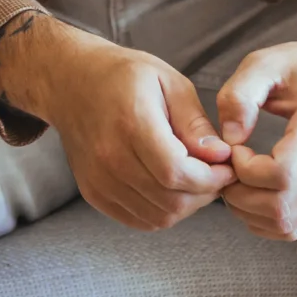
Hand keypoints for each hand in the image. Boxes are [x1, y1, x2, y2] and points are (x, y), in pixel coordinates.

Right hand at [0, 15, 233, 230]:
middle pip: (170, 200)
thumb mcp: (168, 82)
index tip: (227, 167)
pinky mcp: (93, 193)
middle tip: (216, 174)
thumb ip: (195, 123)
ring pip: (158, 217)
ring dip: (186, 205)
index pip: (176, 172)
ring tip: (194, 179)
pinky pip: (140, 220)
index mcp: (131, 123)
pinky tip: (170, 187)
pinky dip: (163, 211)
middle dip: (204, 194)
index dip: (210, 178)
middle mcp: (109, 156)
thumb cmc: (123, 76)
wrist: (70, 82)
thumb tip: (221, 156)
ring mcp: (98, 179)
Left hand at [215, 9, 296, 240]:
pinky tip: (252, 192)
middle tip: (228, 167)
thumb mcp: (265, 63)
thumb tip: (228, 140)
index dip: (247, 170)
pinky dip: (264, 220)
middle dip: (240, 195)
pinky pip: (293, 227)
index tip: (234, 149)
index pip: (283, 174)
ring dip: (249, 210)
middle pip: (282, 206)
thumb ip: (239, 96)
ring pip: (286, 223)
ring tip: (238, 179)